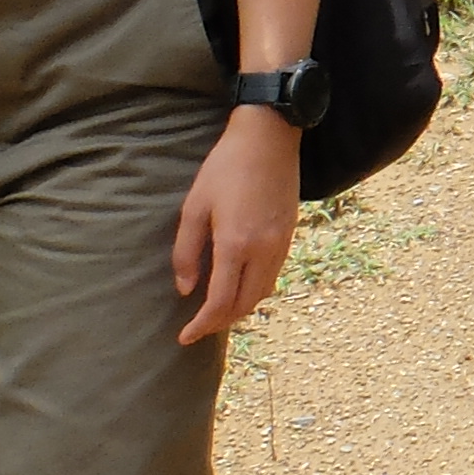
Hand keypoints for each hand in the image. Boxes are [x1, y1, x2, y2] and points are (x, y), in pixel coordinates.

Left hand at [173, 107, 302, 343]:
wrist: (269, 137)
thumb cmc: (225, 168)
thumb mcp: (194, 207)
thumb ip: (187, 252)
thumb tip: (186, 289)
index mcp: (236, 245)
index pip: (220, 302)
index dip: (202, 325)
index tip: (184, 337)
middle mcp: (264, 250)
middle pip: (246, 304)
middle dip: (221, 322)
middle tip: (198, 327)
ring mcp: (281, 243)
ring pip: (263, 292)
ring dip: (240, 309)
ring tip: (218, 311)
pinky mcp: (289, 234)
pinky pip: (274, 275)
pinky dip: (255, 290)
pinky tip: (240, 285)